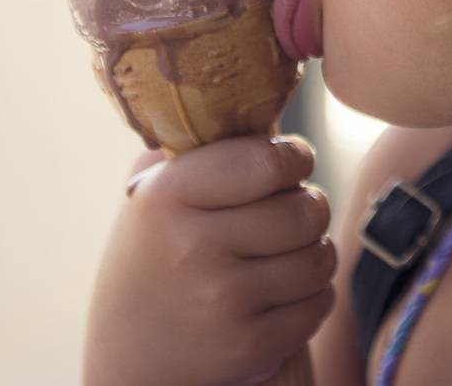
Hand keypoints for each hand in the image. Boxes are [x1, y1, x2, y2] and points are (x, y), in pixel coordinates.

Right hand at [83, 135, 335, 385]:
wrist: (131, 356)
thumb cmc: (156, 256)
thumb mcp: (155, 194)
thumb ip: (199, 146)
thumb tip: (262, 95)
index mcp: (167, 196)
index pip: (269, 159)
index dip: (294, 157)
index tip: (288, 163)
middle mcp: (192, 247)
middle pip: (305, 210)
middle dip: (307, 207)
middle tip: (288, 212)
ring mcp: (222, 301)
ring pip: (320, 257)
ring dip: (314, 253)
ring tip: (286, 252)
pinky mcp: (249, 347)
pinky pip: (320, 304)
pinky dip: (312, 297)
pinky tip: (282, 292)